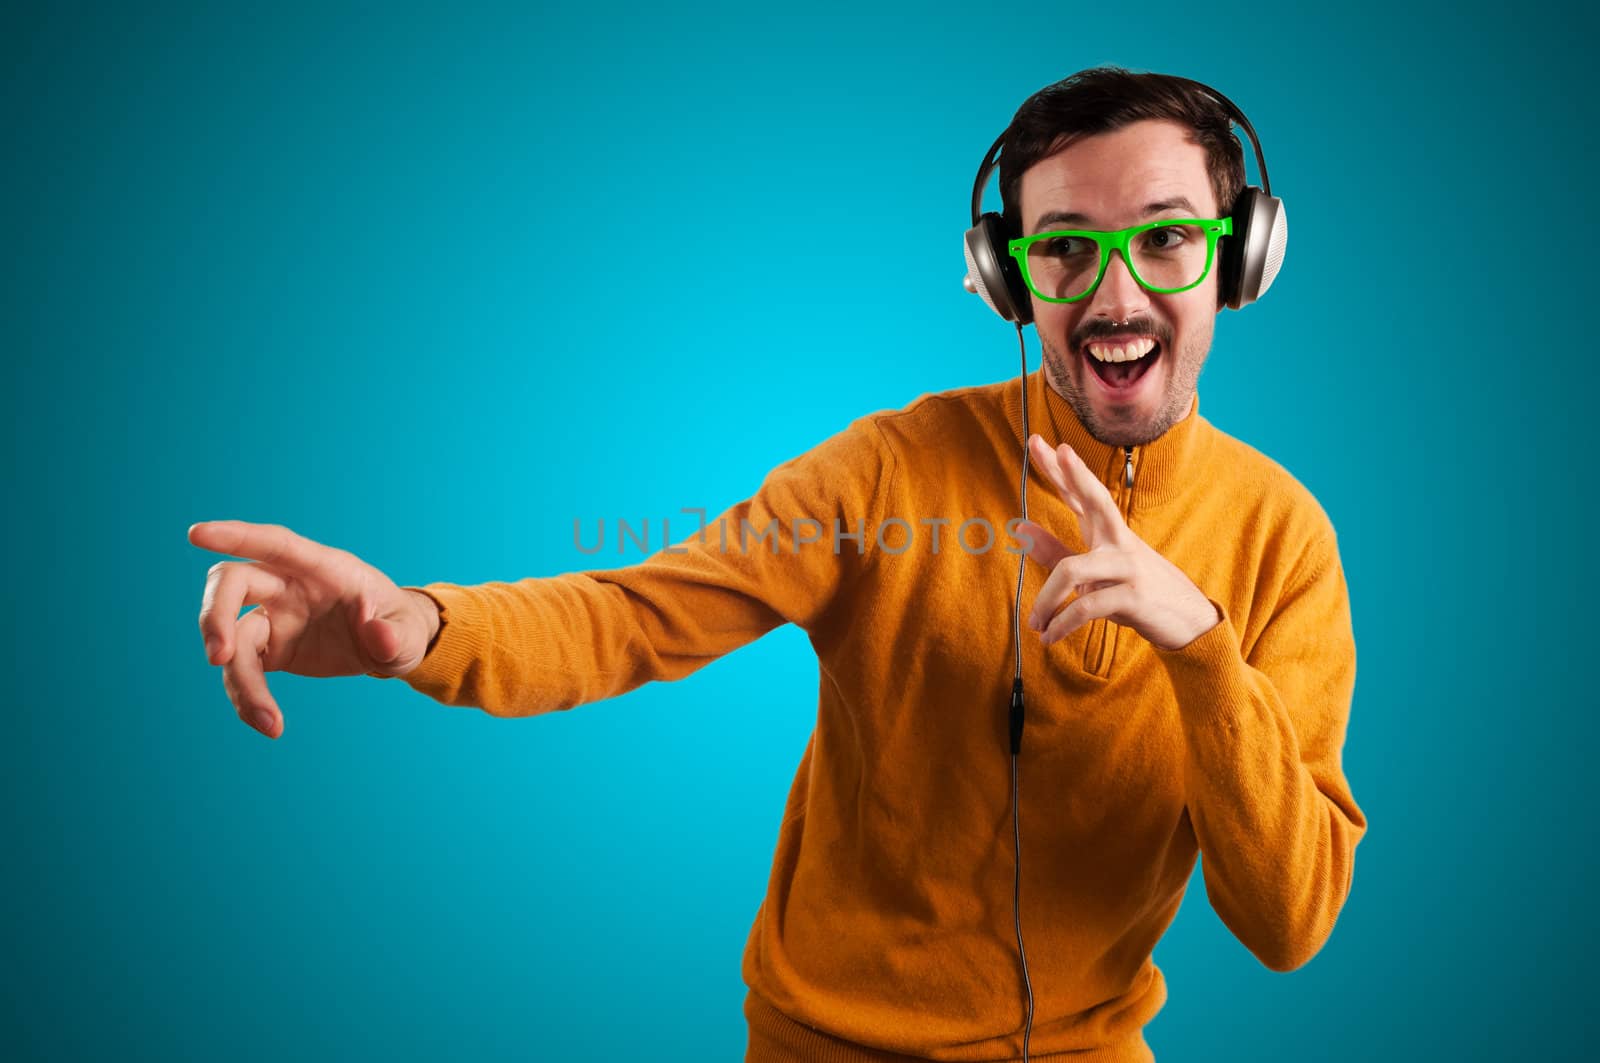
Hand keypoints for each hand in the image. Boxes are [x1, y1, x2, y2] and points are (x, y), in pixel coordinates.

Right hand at [189, 520, 438, 737]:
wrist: (390, 646)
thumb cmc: (400, 625)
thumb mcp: (408, 632)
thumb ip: (394, 634)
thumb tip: (379, 638)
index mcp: (323, 567)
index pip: (276, 543)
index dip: (237, 536)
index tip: (197, 534)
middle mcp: (288, 586)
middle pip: (232, 583)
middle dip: (215, 615)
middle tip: (219, 657)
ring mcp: (273, 616)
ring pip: (231, 636)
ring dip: (238, 679)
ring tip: (267, 720)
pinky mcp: (267, 648)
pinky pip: (241, 668)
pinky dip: (247, 697)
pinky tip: (269, 723)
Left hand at [1018, 435, 1221, 652]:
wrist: (1188, 623)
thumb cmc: (1134, 592)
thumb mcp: (1094, 571)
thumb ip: (1055, 550)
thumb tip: (1019, 527)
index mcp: (1108, 532)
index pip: (1081, 494)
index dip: (1061, 469)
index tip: (1040, 442)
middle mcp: (1119, 541)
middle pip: (1096, 500)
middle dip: (1074, 474)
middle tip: (1055, 449)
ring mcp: (1128, 567)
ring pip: (1072, 570)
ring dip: (1046, 601)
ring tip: (1035, 624)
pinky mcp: (1132, 596)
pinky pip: (1086, 607)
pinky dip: (1062, 624)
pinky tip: (1050, 637)